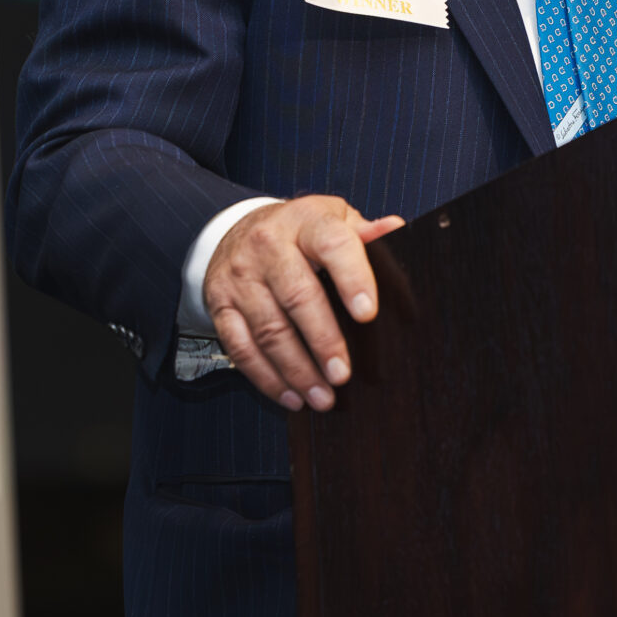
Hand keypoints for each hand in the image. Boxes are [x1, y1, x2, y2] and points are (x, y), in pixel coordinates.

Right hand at [204, 196, 403, 411]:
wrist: (238, 229)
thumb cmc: (299, 232)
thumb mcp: (332, 219)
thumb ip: (365, 233)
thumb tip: (395, 230)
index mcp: (306, 222)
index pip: (332, 245)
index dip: (352, 278)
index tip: (368, 313)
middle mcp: (268, 246)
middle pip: (297, 296)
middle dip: (323, 341)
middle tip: (343, 375)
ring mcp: (240, 276)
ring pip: (268, 329)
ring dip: (297, 370)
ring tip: (322, 397)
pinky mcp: (220, 303)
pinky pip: (240, 346)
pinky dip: (266, 377)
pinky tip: (290, 396)